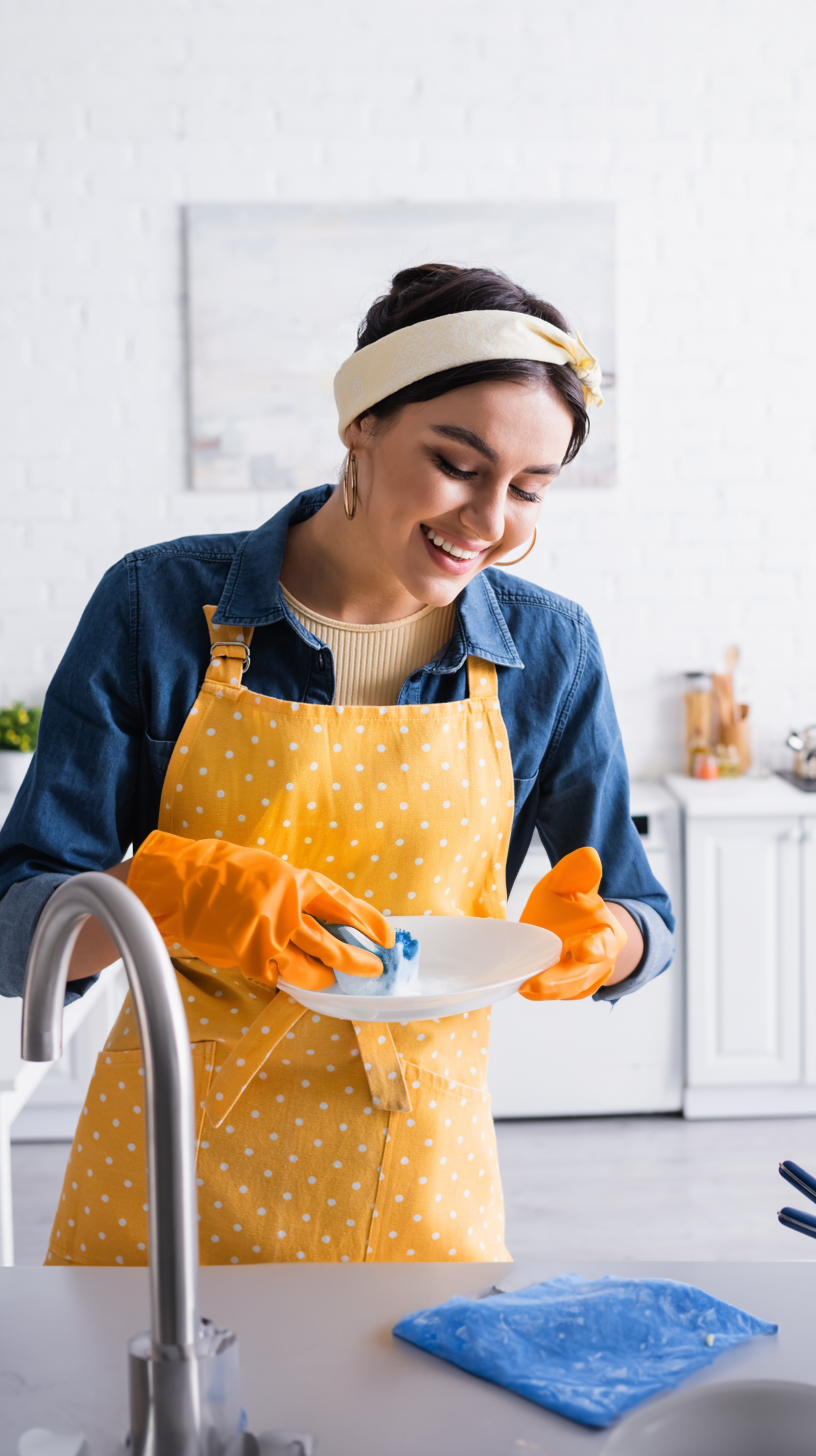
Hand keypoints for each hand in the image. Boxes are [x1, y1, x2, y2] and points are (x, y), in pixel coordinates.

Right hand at [129, 831, 393, 990]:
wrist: (185, 882)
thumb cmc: (231, 874)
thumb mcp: (275, 873)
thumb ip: (302, 896)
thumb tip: (333, 921)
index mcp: (297, 882)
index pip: (344, 907)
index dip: (370, 924)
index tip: (388, 939)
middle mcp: (287, 910)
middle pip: (333, 946)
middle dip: (358, 962)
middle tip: (373, 969)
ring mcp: (268, 936)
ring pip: (310, 969)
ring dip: (326, 978)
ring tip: (333, 979)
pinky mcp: (249, 957)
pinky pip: (280, 977)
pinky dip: (290, 980)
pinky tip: (294, 977)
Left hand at [518, 846, 626, 1000]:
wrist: (566, 924)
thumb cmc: (567, 903)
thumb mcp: (568, 883)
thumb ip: (577, 872)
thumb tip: (589, 855)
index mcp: (608, 933)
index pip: (605, 944)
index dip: (595, 949)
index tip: (581, 951)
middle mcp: (603, 961)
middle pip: (583, 975)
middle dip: (559, 980)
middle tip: (534, 983)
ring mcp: (589, 979)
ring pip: (570, 989)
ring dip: (548, 991)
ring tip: (524, 987)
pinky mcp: (572, 990)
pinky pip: (560, 996)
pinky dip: (544, 995)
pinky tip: (526, 989)